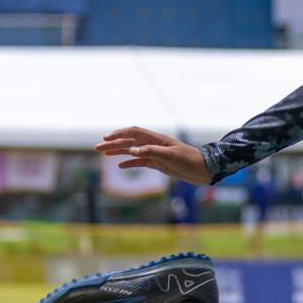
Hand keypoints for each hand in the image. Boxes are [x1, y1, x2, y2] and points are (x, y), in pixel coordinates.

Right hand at [96, 127, 211, 184]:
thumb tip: (133, 150)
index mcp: (157, 139)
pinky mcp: (159, 164)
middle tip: (97, 148)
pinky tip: (120, 165)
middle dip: (113, 144)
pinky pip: (141, 162)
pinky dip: (130, 163)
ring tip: (103, 154)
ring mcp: (156, 154)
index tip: (106, 139)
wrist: (205, 170)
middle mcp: (154, 144)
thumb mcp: (171, 156)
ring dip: (118, 152)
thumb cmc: (190, 160)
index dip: (119, 134)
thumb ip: (152, 152)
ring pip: (133, 151)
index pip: (133, 132)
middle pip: (129, 141)